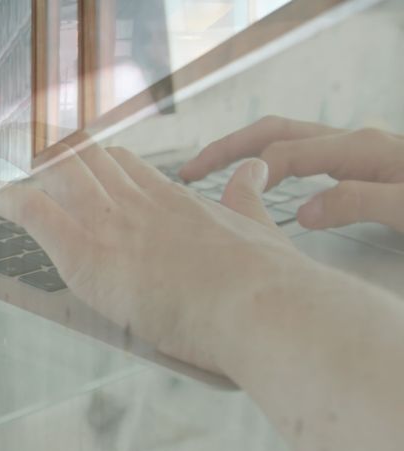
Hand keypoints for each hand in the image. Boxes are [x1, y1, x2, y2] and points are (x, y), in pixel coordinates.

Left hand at [0, 143, 306, 373]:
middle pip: (82, 158)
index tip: (74, 166)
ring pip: (53, 173)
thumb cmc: (266, 281)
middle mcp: (136, 203)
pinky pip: (32, 211)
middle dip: (49, 157)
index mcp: (172, 199)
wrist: (260, 306)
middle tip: (20, 162)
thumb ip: (245, 197)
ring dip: (21, 174)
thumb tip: (253, 170)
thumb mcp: (259, 226)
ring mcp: (109, 224)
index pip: (121, 164)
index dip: (92, 163)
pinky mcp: (86, 254)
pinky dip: (3, 201)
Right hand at [180, 116, 403, 231]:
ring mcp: (362, 153)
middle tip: (189, 170)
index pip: (285, 155)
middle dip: (230, 148)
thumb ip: (359, 204)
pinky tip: (268, 188)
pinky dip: (273, 165)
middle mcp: (357, 144)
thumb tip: (303, 210)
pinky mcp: (367, 167)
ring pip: (291, 141)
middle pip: (278, 133)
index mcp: (361, 150)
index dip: (245, 173)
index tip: (211, 198)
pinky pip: (307, 158)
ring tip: (214, 174)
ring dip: (248, 152)